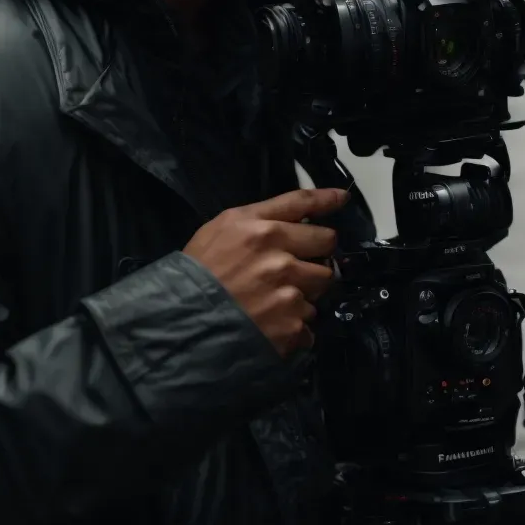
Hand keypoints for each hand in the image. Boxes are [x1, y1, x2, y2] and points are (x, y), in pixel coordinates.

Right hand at [184, 187, 349, 356]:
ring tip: (278, 298)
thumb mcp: (220, 229)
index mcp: (262, 229)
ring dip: (307, 290)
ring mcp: (290, 294)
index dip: (327, 199)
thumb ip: (260, 218)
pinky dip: (295, 325)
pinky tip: (272, 324)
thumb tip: (295, 219)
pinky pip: (309, 321)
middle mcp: (282, 258)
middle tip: (299, 263)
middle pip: (326, 245)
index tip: (341, 198)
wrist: (183, 323)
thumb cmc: (198, 272)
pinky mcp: (292, 326)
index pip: (303, 204)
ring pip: (322, 285)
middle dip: (318, 252)